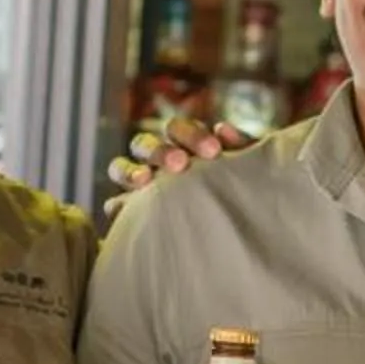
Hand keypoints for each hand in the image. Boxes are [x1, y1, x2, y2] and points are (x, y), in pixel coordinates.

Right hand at [101, 116, 252, 216]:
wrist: (244, 233)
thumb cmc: (244, 192)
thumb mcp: (249, 169)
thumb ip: (241, 148)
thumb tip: (223, 129)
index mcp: (184, 145)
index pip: (178, 129)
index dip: (192, 136)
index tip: (213, 151)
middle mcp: (157, 161)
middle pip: (145, 144)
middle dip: (161, 151)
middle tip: (180, 164)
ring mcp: (140, 185)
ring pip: (121, 167)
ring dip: (130, 170)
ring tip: (144, 182)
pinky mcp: (131, 213)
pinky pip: (115, 205)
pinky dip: (118, 205)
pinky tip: (125, 210)